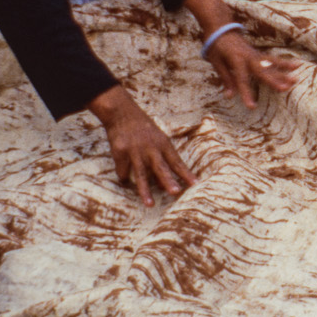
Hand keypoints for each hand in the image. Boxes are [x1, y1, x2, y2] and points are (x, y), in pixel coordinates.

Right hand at [88, 85, 193, 205]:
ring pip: (141, 174)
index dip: (186, 173)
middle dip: (168, 180)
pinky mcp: (120, 153)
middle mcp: (150, 148)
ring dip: (145, 191)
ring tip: (150, 204)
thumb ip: (162, 160)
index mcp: (162, 144)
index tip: (195, 184)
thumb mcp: (157, 139)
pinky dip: (126, 179)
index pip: (176, 161)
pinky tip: (126, 182)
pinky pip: (123, 172)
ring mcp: (134, 151)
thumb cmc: (143, 129)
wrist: (122, 113)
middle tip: (175, 192)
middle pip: (160, 167)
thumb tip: (164, 184)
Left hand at [205, 30, 300, 109]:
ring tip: (295, 79)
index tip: (252, 107)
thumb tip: (229, 96)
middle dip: (274, 80)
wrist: (221, 29)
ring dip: (284, 72)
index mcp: (236, 59)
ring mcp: (256, 55)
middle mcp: (249, 57)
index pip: (242, 79)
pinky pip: (273, 59)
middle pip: (263, 70)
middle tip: (284, 89)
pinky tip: (297, 65)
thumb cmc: (216, 47)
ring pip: (271, 64)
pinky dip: (285, 63)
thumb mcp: (216, 62)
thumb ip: (225, 78)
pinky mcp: (259, 54)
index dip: (247, 93)